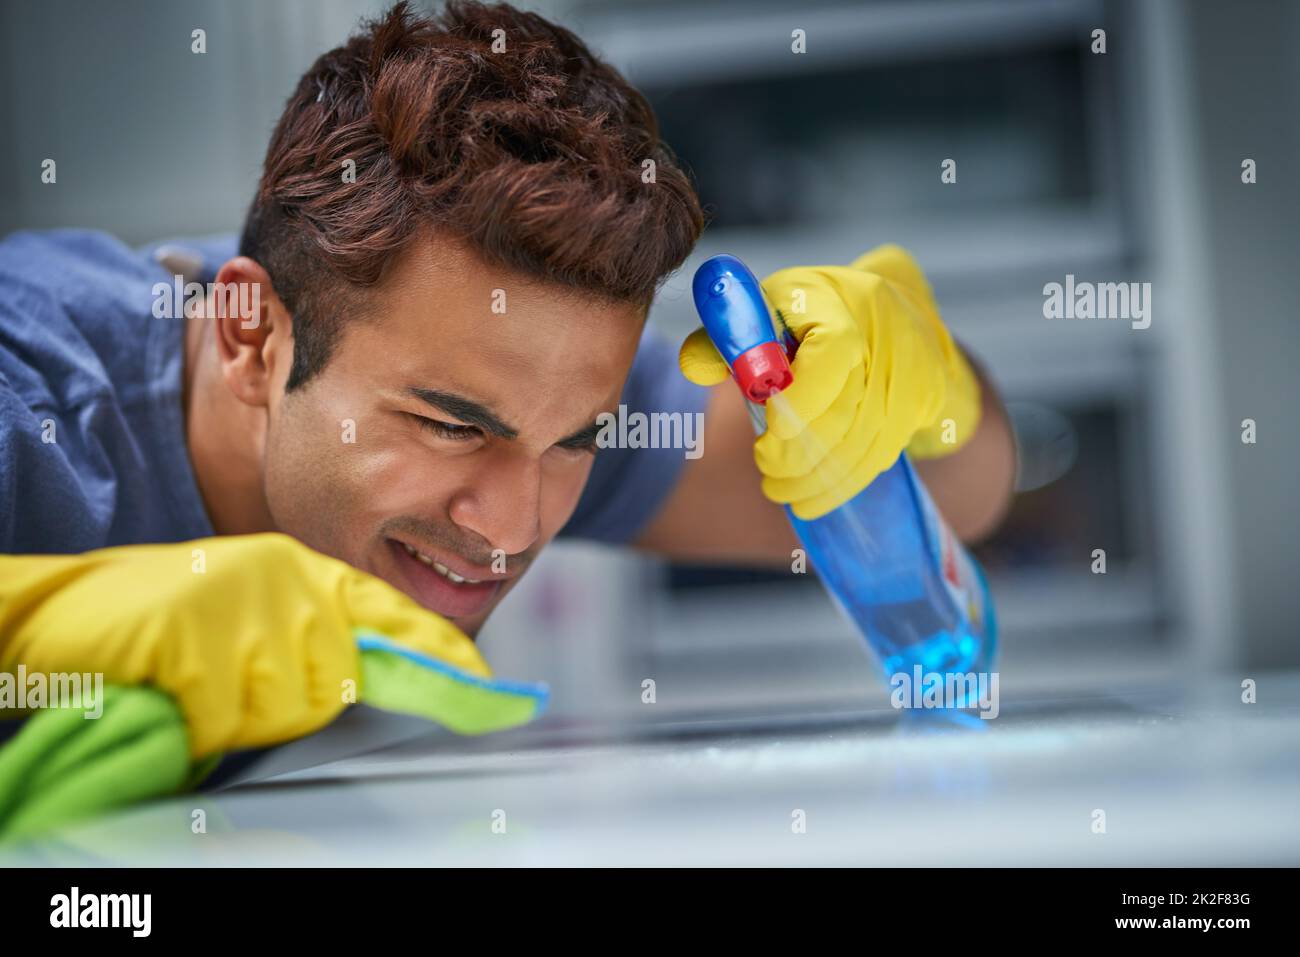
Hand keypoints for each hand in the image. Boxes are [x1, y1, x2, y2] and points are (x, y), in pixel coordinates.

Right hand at [0, 533, 545, 758]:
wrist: (69, 612)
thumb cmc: (163, 619)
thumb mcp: (252, 613)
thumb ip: (312, 638)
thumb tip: (361, 681)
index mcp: (302, 571)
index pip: (392, 615)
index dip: (441, 655)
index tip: (492, 691)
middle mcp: (286, 582)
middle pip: (334, 680)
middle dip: (287, 697)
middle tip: (226, 675)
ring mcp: (243, 609)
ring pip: (285, 703)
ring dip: (239, 709)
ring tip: (194, 676)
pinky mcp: (199, 643)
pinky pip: (230, 713)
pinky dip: (199, 713)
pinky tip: (171, 681)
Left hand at [679, 245, 981, 518]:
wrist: (892, 309)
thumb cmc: (811, 315)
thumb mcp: (765, 311)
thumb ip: (726, 339)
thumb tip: (692, 366)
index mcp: (837, 299)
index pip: (834, 353)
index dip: (802, 399)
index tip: (769, 431)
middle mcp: (883, 329)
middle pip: (848, 407)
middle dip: (800, 451)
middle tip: (767, 470)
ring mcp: (910, 369)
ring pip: (866, 440)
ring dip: (819, 478)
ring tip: (782, 491)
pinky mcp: (923, 401)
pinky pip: (882, 453)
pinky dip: (844, 482)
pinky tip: (812, 497)